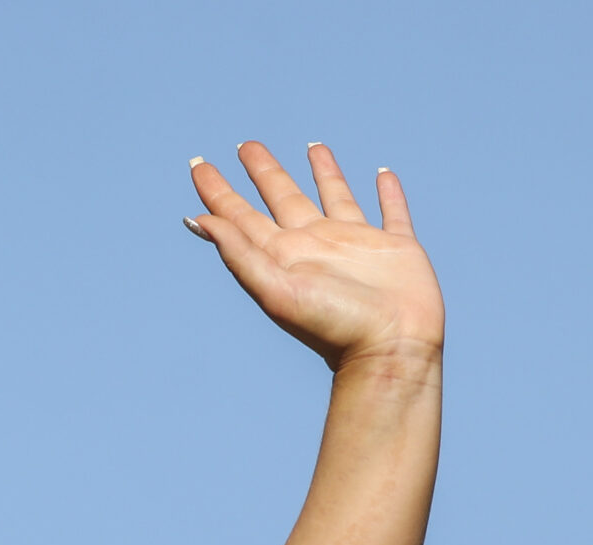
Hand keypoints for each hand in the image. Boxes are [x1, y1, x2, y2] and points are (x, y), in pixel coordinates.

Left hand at [186, 144, 441, 371]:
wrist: (389, 350)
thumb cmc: (332, 326)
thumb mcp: (274, 288)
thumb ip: (238, 252)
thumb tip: (198, 219)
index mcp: (283, 255)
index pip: (242, 216)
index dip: (219, 192)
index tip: (198, 165)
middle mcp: (315, 245)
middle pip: (283, 197)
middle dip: (264, 171)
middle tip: (246, 145)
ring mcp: (356, 245)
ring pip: (335, 196)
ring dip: (324, 173)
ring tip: (314, 146)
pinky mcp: (395, 248)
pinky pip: (391, 212)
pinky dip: (389, 193)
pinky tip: (383, 175)